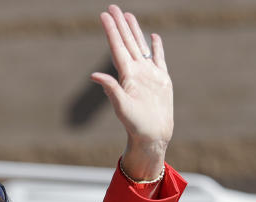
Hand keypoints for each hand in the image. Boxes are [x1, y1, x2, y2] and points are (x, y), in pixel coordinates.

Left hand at [91, 4, 173, 179]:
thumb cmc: (136, 125)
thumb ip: (111, 90)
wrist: (153, 136)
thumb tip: (94, 75)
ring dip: (134, 31)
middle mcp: (136, 71)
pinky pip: (158, 58)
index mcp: (127, 75)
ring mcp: (149, 74)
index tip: (104, 15)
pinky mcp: (162, 79)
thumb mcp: (122, 107)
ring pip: (140, 46)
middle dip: (120, 25)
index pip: (117, 47)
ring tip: (128, 16)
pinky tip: (153, 36)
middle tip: (113, 7)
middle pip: (127, 42)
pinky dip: (156, 46)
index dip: (111, 31)